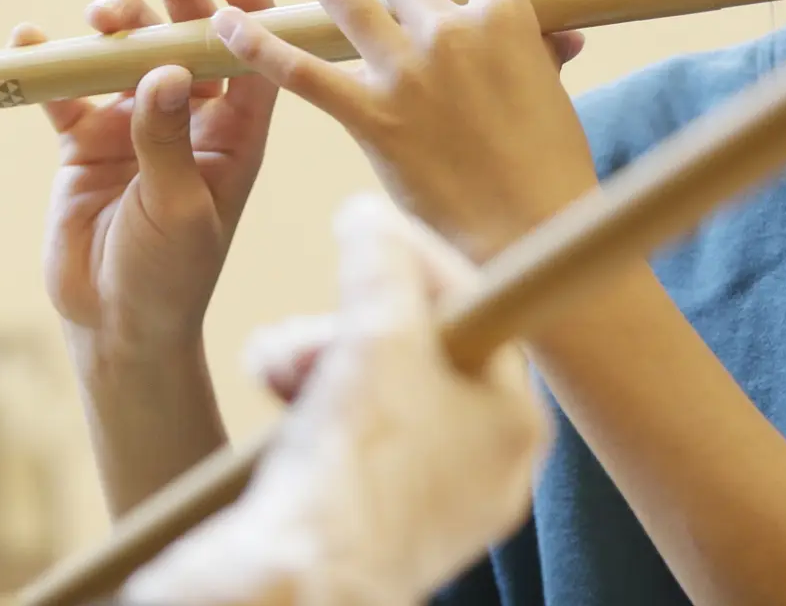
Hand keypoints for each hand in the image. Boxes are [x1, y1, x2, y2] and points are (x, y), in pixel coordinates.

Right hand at [17, 0, 278, 364]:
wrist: (116, 325)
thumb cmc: (171, 274)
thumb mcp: (180, 208)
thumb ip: (167, 140)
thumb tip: (165, 70)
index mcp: (236, 132)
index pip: (250, 55)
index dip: (245, 8)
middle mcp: (190, 116)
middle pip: (187, 38)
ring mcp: (136, 124)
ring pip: (129, 53)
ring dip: (117, 23)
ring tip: (103, 13)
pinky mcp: (86, 140)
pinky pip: (67, 91)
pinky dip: (48, 64)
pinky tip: (27, 40)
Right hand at [122, 196, 548, 605]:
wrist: (291, 586)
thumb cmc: (355, 467)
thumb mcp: (380, 332)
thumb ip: (383, 261)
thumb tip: (370, 217)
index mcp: (515, 424)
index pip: (478, 306)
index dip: (417, 259)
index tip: (366, 230)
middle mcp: (481, 467)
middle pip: (417, 346)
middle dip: (348, 320)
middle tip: (305, 331)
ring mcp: (424, 501)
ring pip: (373, 387)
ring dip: (313, 356)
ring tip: (273, 365)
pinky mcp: (362, 521)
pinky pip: (341, 435)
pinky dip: (302, 404)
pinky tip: (270, 392)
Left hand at [222, 0, 596, 261]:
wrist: (529, 232)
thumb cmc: (554, 170)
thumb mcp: (556, 99)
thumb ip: (545, 57)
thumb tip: (565, 36)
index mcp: (506, 21)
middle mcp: (450, 33)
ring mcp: (404, 73)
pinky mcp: (370, 117)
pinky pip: (301, 72)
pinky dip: (260, 45)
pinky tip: (229, 25)